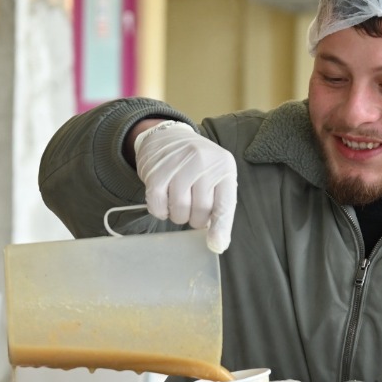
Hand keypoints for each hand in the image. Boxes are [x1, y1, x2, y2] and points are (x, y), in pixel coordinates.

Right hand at [132, 121, 236, 252]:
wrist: (168, 137)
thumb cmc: (196, 164)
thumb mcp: (216, 176)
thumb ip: (219, 206)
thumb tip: (217, 244)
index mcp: (224, 166)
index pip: (225, 204)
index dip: (220, 228)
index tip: (216, 245)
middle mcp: (203, 162)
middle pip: (200, 212)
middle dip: (195, 218)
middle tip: (192, 206)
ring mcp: (179, 165)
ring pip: (179, 211)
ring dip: (177, 215)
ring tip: (178, 202)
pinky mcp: (156, 172)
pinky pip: (158, 206)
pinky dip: (160, 211)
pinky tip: (164, 201)